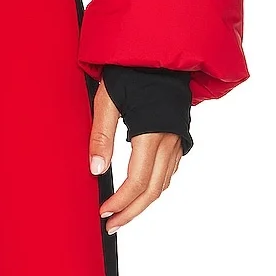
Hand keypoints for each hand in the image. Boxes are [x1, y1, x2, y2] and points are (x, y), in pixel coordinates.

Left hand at [88, 80, 182, 232]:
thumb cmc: (130, 71)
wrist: (159, 51)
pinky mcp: (179, 136)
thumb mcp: (107, 98)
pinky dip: (155, 186)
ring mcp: (177, 140)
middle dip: (132, 211)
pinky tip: (140, 189)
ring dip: (144, 202)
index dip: (121, 202)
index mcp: (151, 133)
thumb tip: (95, 171)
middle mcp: (169, 141)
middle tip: (112, 224)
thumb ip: (101, 134)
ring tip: (123, 212)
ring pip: (164, 183)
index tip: (104, 212)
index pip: (138, 181)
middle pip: (153, 190)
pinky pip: (169, 171)